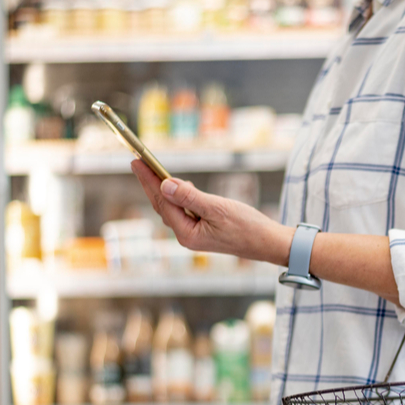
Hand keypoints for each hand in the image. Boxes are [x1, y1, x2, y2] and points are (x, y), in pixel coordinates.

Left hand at [131, 159, 292, 265]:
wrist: (268, 243)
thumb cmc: (247, 227)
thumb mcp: (217, 208)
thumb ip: (190, 197)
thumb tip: (165, 185)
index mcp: (187, 234)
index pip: (162, 202)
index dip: (148, 180)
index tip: (136, 161)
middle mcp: (186, 236)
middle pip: (162, 205)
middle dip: (150, 183)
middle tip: (138, 162)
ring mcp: (194, 234)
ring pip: (172, 208)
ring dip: (164, 189)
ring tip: (154, 170)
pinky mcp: (203, 231)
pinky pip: (183, 211)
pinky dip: (179, 197)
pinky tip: (181, 187)